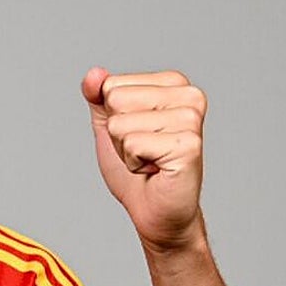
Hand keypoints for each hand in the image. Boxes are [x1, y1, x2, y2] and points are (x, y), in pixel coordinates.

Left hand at [81, 68, 206, 252]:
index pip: (112, 85)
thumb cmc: (137, 168)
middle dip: (119, 134)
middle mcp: (189, 95)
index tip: (137, 135)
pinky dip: (134, 164)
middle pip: (115, 100)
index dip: (113, 117)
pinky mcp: (188, 145)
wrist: (156, 211)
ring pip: (121, 124)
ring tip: (150, 161)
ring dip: (126, 151)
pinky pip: (132, 144)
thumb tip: (94, 74)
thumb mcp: (109, 125)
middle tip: (143, 151)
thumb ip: (98, 97)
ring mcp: (191, 119)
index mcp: (173, 83)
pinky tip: (155, 170)